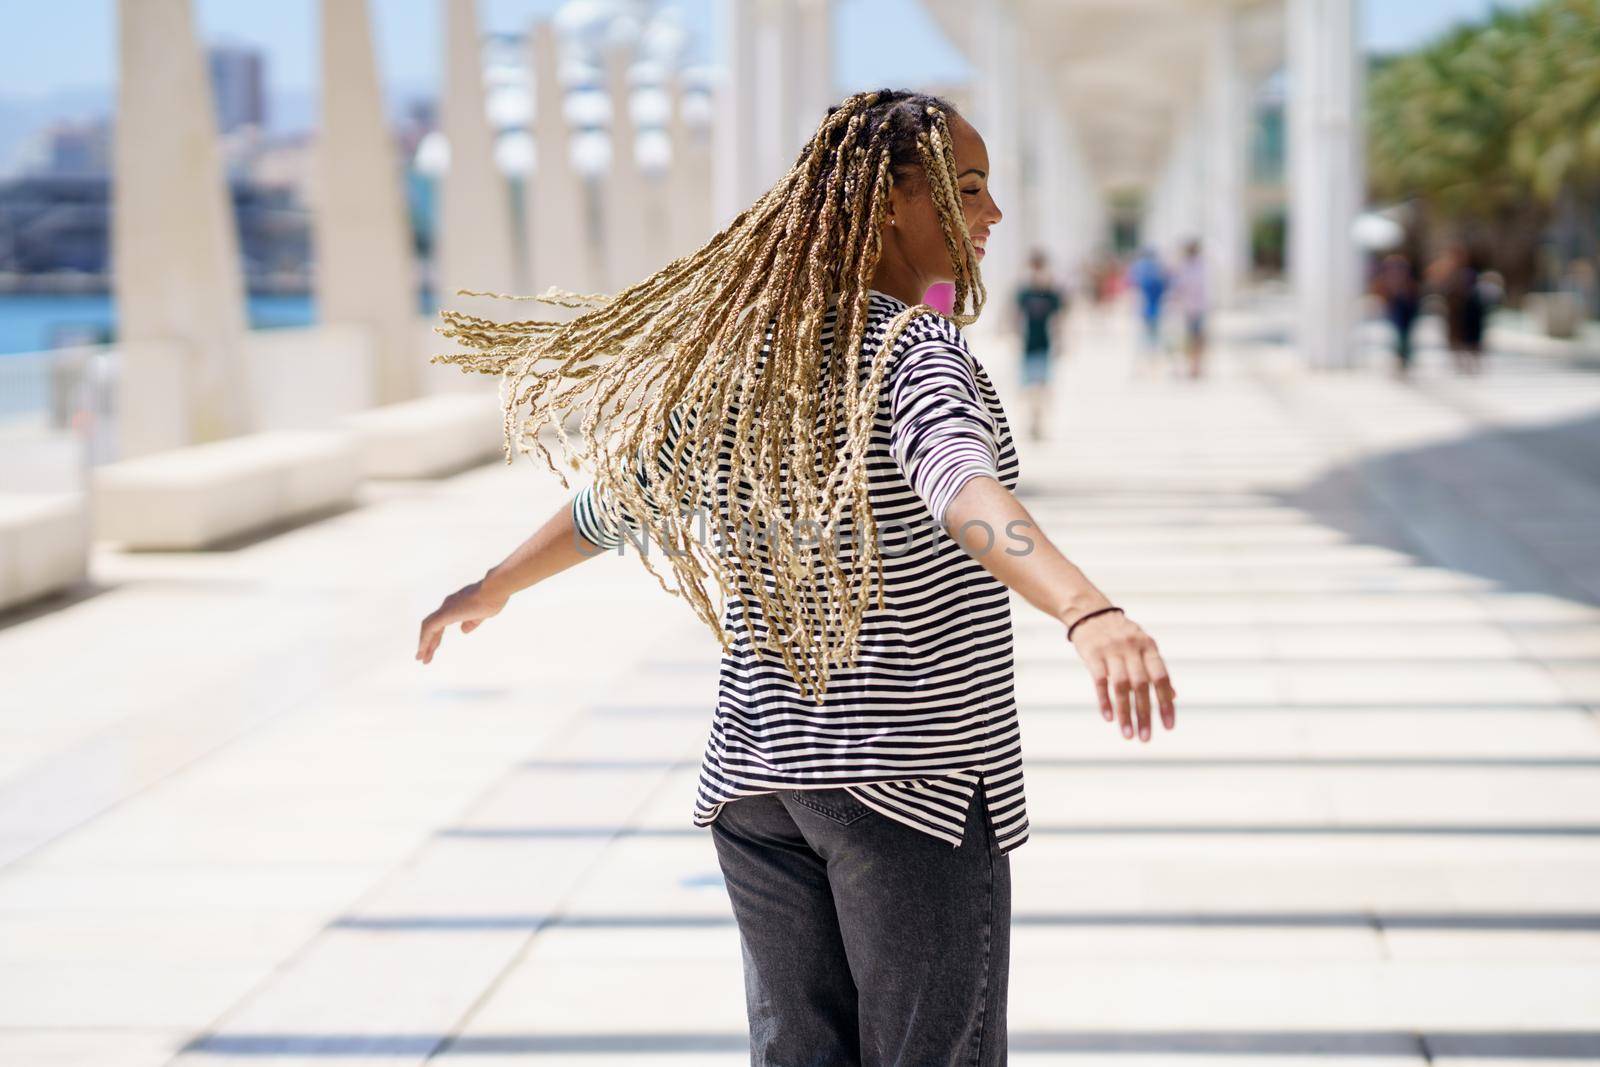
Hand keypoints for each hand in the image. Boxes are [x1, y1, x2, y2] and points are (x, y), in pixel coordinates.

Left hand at [416, 579, 507, 664]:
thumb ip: (471, 622)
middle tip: (423, 657)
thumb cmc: (493, 599)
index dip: (435, 638)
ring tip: (421, 658)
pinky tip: (422, 651)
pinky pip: (431, 629)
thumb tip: (463, 630)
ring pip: (428, 628)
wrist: (496, 589)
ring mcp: (446, 609)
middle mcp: (447, 605)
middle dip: (427, 642)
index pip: (439, 624)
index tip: (432, 649)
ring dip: (424, 644)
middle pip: (431, 626)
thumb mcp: (481, 615)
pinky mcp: (447, 614)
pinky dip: (425, 640)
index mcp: (455, 605)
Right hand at [1065, 610, 1176, 741]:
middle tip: (1145, 738)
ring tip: (1128, 734)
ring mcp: (1111, 651)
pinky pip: (1100, 681)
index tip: (1168, 727)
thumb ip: (1156, 670)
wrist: (1090, 613)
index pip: (1161, 678)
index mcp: (1148, 647)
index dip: (1165, 703)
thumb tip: (1173, 697)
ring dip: (1125, 713)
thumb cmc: (1121, 634)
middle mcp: (1132, 648)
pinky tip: (1109, 718)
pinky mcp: (1092, 655)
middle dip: (1144, 714)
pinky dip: (1105, 701)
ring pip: (1121, 687)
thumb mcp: (1143, 646)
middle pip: (1141, 686)